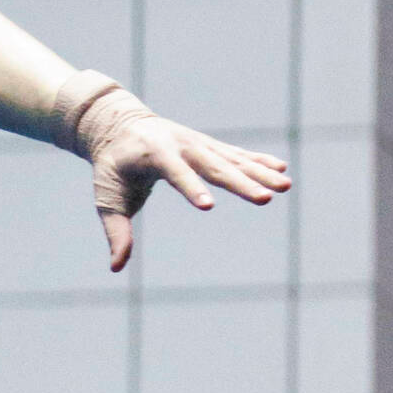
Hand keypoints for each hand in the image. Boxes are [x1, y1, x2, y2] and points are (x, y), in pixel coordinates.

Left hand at [86, 110, 291, 271]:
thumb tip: (116, 267)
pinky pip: (237, 154)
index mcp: (152, 154)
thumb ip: (116, 230)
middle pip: (213, 166)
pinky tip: (281, 170)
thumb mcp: (108, 196)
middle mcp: (180, 145)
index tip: (209, 206)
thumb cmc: (113, 166)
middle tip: (265, 199)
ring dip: (259, 173)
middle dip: (240, 183)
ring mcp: (198, 143)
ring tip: (285, 186)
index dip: (191, 188)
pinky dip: (258, 161)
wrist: (118, 124)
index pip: (174, 173)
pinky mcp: (209, 145)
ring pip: (232, 160)